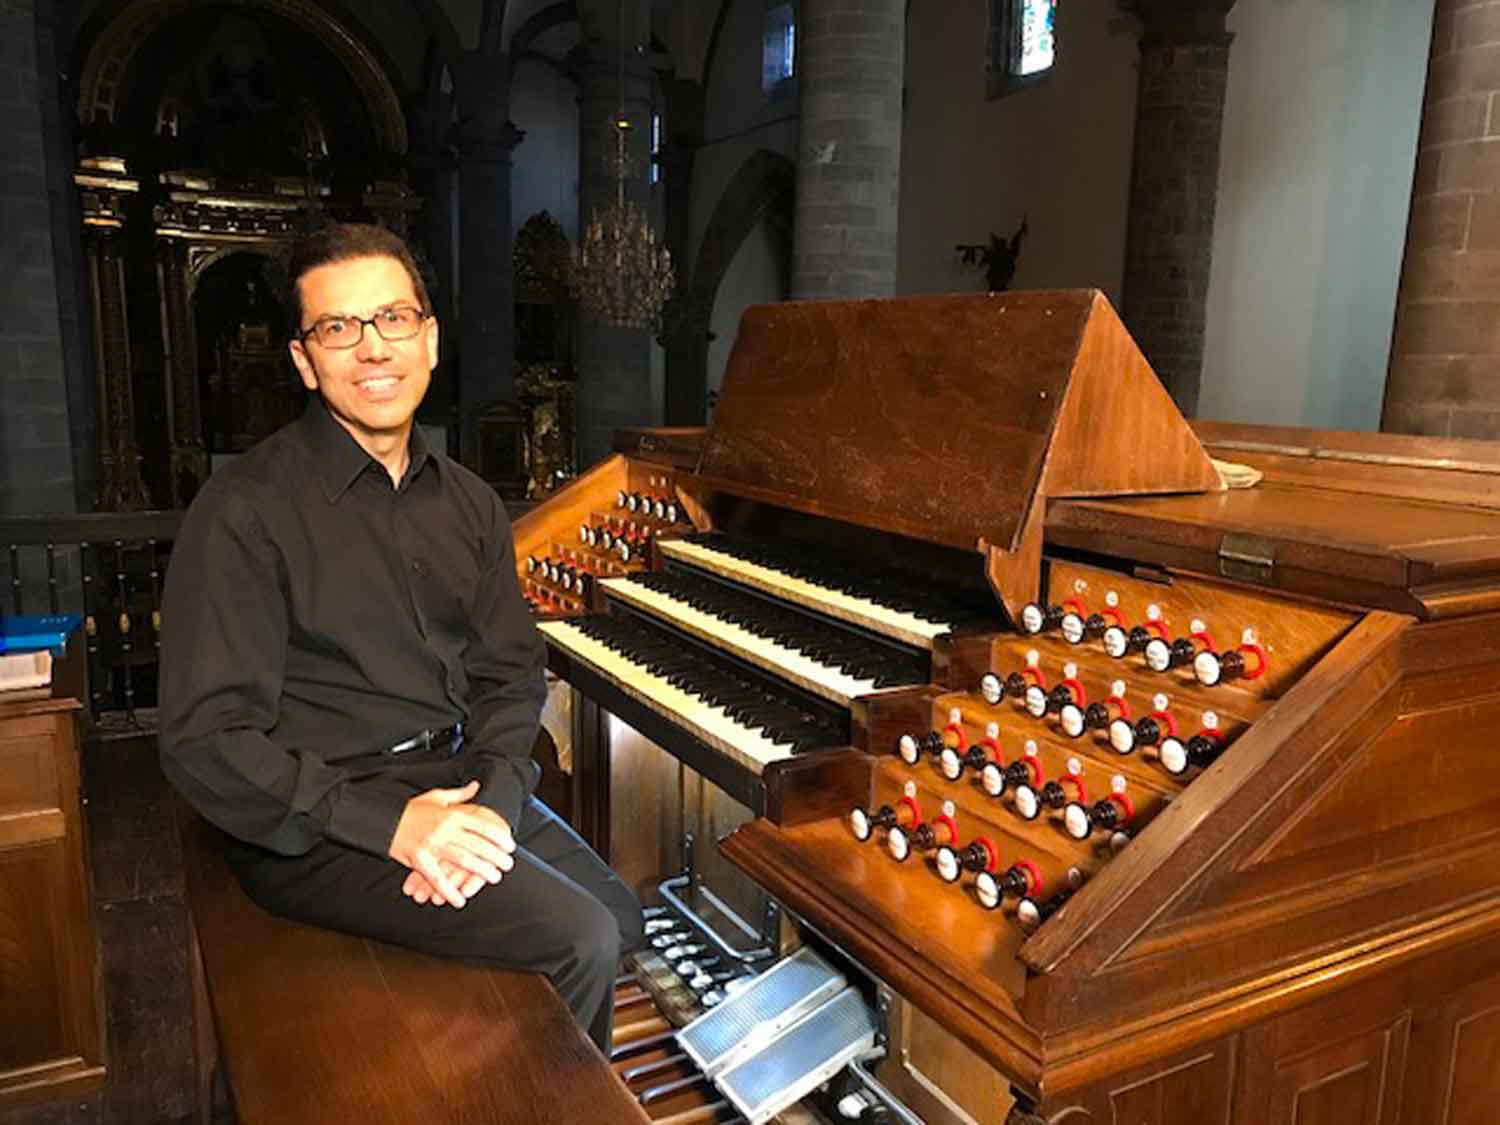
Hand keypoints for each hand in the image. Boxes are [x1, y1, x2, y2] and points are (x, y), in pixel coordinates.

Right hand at [389, 780, 514, 907]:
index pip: (482, 826)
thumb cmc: (411, 810)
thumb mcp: (436, 796)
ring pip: (462, 860)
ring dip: (480, 871)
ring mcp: (432, 845)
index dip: (499, 836)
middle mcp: (444, 829)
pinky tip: (460, 899)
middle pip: (477, 844)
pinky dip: (449, 890)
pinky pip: (437, 878)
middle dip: (495, 856)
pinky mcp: (419, 860)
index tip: (510, 845)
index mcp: (451, 814)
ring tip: (493, 877)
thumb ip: (459, 795)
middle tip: (507, 864)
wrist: (382, 819)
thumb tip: (477, 786)